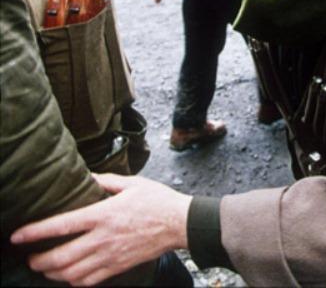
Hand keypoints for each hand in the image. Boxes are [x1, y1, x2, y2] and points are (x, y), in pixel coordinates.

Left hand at [10, 173, 191, 286]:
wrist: (180, 223)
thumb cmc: (158, 200)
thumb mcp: (132, 183)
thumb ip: (106, 180)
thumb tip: (86, 176)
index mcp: (103, 214)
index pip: (61, 225)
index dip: (35, 232)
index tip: (17, 235)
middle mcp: (103, 238)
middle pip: (60, 257)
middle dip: (38, 260)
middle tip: (30, 257)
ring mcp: (110, 255)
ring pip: (71, 273)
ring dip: (52, 273)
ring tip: (46, 266)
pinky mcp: (118, 266)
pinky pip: (88, 281)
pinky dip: (73, 281)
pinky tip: (70, 274)